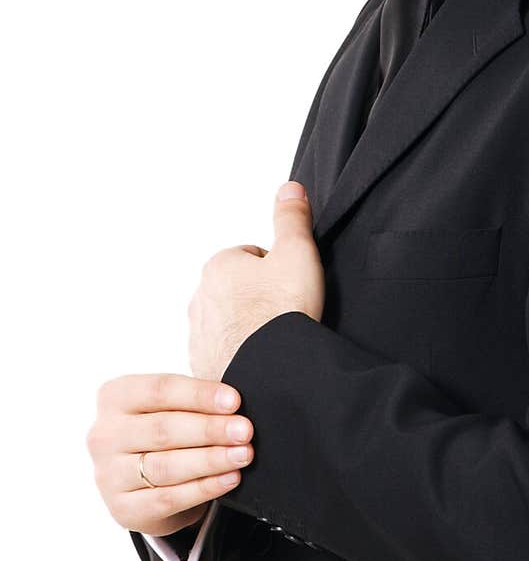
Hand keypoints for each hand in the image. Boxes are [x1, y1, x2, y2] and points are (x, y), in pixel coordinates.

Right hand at [86, 374, 253, 537]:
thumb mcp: (172, 408)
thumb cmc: (164, 431)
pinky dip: (204, 488)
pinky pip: (168, 498)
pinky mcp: (123, 508)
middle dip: (210, 429)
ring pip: (166, 466)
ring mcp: (108, 475)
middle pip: (163, 429)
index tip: (234, 401)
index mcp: (114, 397)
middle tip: (245, 431)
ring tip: (243, 455)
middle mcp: (104, 435)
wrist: (143, 483)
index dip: (199, 395)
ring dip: (211, 460)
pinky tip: (230, 478)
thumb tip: (234, 406)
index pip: (159, 390)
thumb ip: (195, 402)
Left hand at [188, 180, 324, 383]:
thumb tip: (289, 188)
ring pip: (230, 323)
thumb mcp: (298, 251)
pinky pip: (225, 354)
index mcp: (218, 266)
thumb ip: (292, 217)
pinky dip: (242, 356)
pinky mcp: (203, 367)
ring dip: (249, 328)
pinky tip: (264, 361)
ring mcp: (199, 336)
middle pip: (238, 291)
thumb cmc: (284, 311)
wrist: (271, 372)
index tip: (291, 287)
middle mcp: (200, 298)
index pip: (252, 257)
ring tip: (276, 341)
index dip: (278, 270)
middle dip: (259, 299)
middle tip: (287, 314)